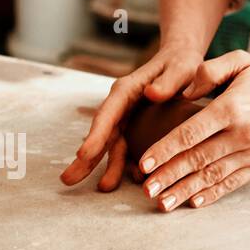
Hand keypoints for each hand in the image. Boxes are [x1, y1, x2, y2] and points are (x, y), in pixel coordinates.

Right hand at [60, 40, 204, 190]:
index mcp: (126, 90)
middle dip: (85, 158)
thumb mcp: (180, 67)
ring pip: (110, 146)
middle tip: (68, 180)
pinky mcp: (134, 129)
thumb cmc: (181, 63)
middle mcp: (120, 106)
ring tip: (98, 189)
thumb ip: (168, 81)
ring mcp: (125, 119)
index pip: (108, 114)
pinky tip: (116, 183)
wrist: (181, 60)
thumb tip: (151, 94)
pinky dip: (121, 166)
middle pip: (101, 133)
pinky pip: (125, 149)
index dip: (95, 135)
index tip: (83, 154)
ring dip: (101, 167)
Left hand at [138, 50, 249, 209]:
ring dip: (185, 190)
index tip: (144, 163)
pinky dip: (212, 194)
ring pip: (212, 176)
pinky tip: (192, 202)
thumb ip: (207, 71)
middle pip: (198, 159)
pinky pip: (232, 183)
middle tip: (146, 189)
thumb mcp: (238, 60)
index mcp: (232, 108)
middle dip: (169, 176)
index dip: (165, 149)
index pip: (191, 133)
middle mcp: (243, 133)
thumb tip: (181, 93)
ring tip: (163, 203)